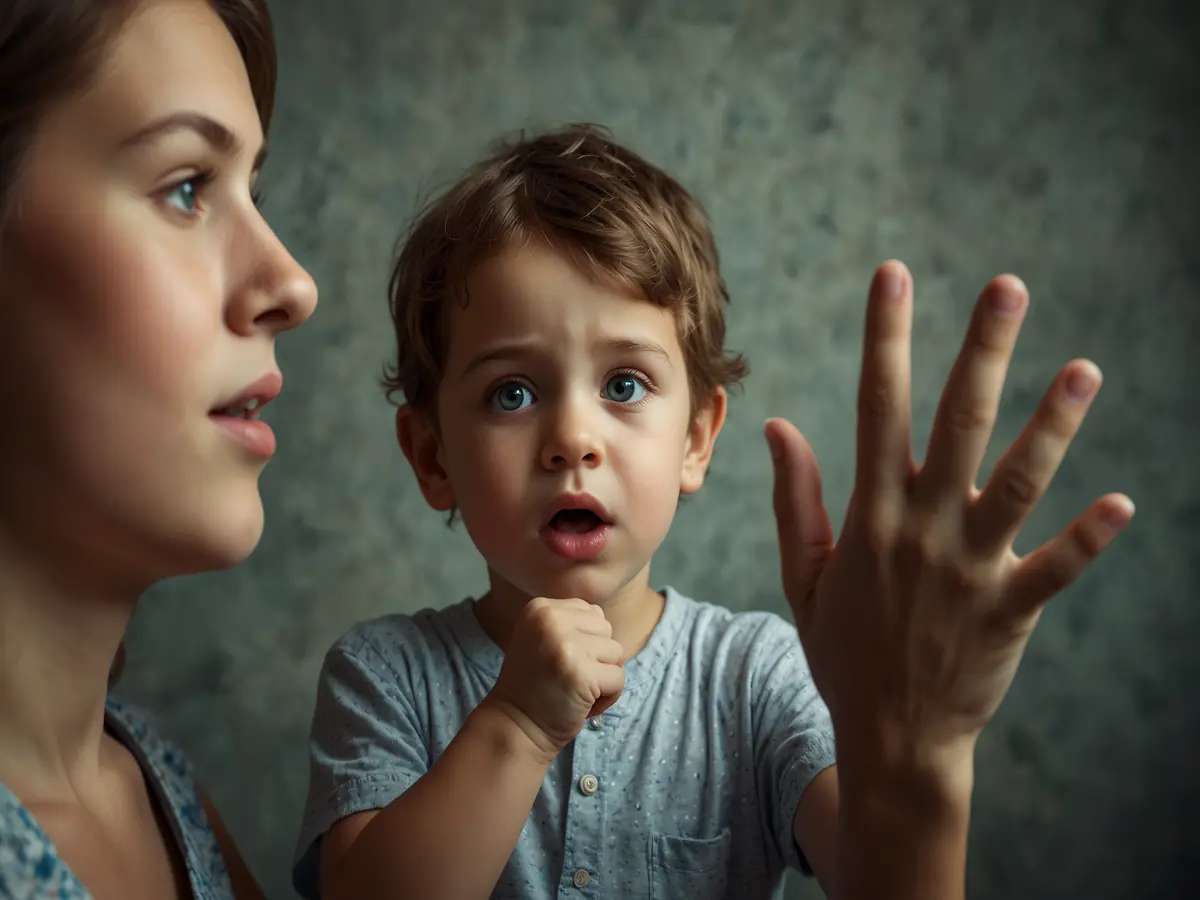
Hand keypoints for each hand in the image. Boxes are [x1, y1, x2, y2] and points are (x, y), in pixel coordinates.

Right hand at [484, 597, 624, 760]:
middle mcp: (551, 620)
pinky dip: (607, 698)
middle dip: (597, 658)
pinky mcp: (582, 673)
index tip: (561, 662)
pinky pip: (618, 679)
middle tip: (568, 678)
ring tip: (574, 690)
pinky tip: (581, 704)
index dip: (586, 642)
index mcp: (540, 608)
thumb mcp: (542, 638)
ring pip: (616, 654)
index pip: (592, 612)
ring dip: (603, 678)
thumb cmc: (535, 685)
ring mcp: (566, 646)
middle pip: (607, 630)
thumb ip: (570, 624)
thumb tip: (604, 620)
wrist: (514, 726)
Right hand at [766, 260, 1133, 773]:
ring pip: (1016, 483)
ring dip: (1051, 426)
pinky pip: (1056, 568)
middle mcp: (921, 529)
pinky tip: (1122, 504)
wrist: (890, 737)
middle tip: (1009, 287)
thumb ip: (796, 498)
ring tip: (1086, 369)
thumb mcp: (805, 575)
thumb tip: (779, 425)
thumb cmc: (844, 651)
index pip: (877, 406)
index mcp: (871, 514)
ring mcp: (969, 569)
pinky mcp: (1010, 610)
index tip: (895, 276)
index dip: (887, 336)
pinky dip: (1088, 538)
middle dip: (982, 350)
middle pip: (958, 424)